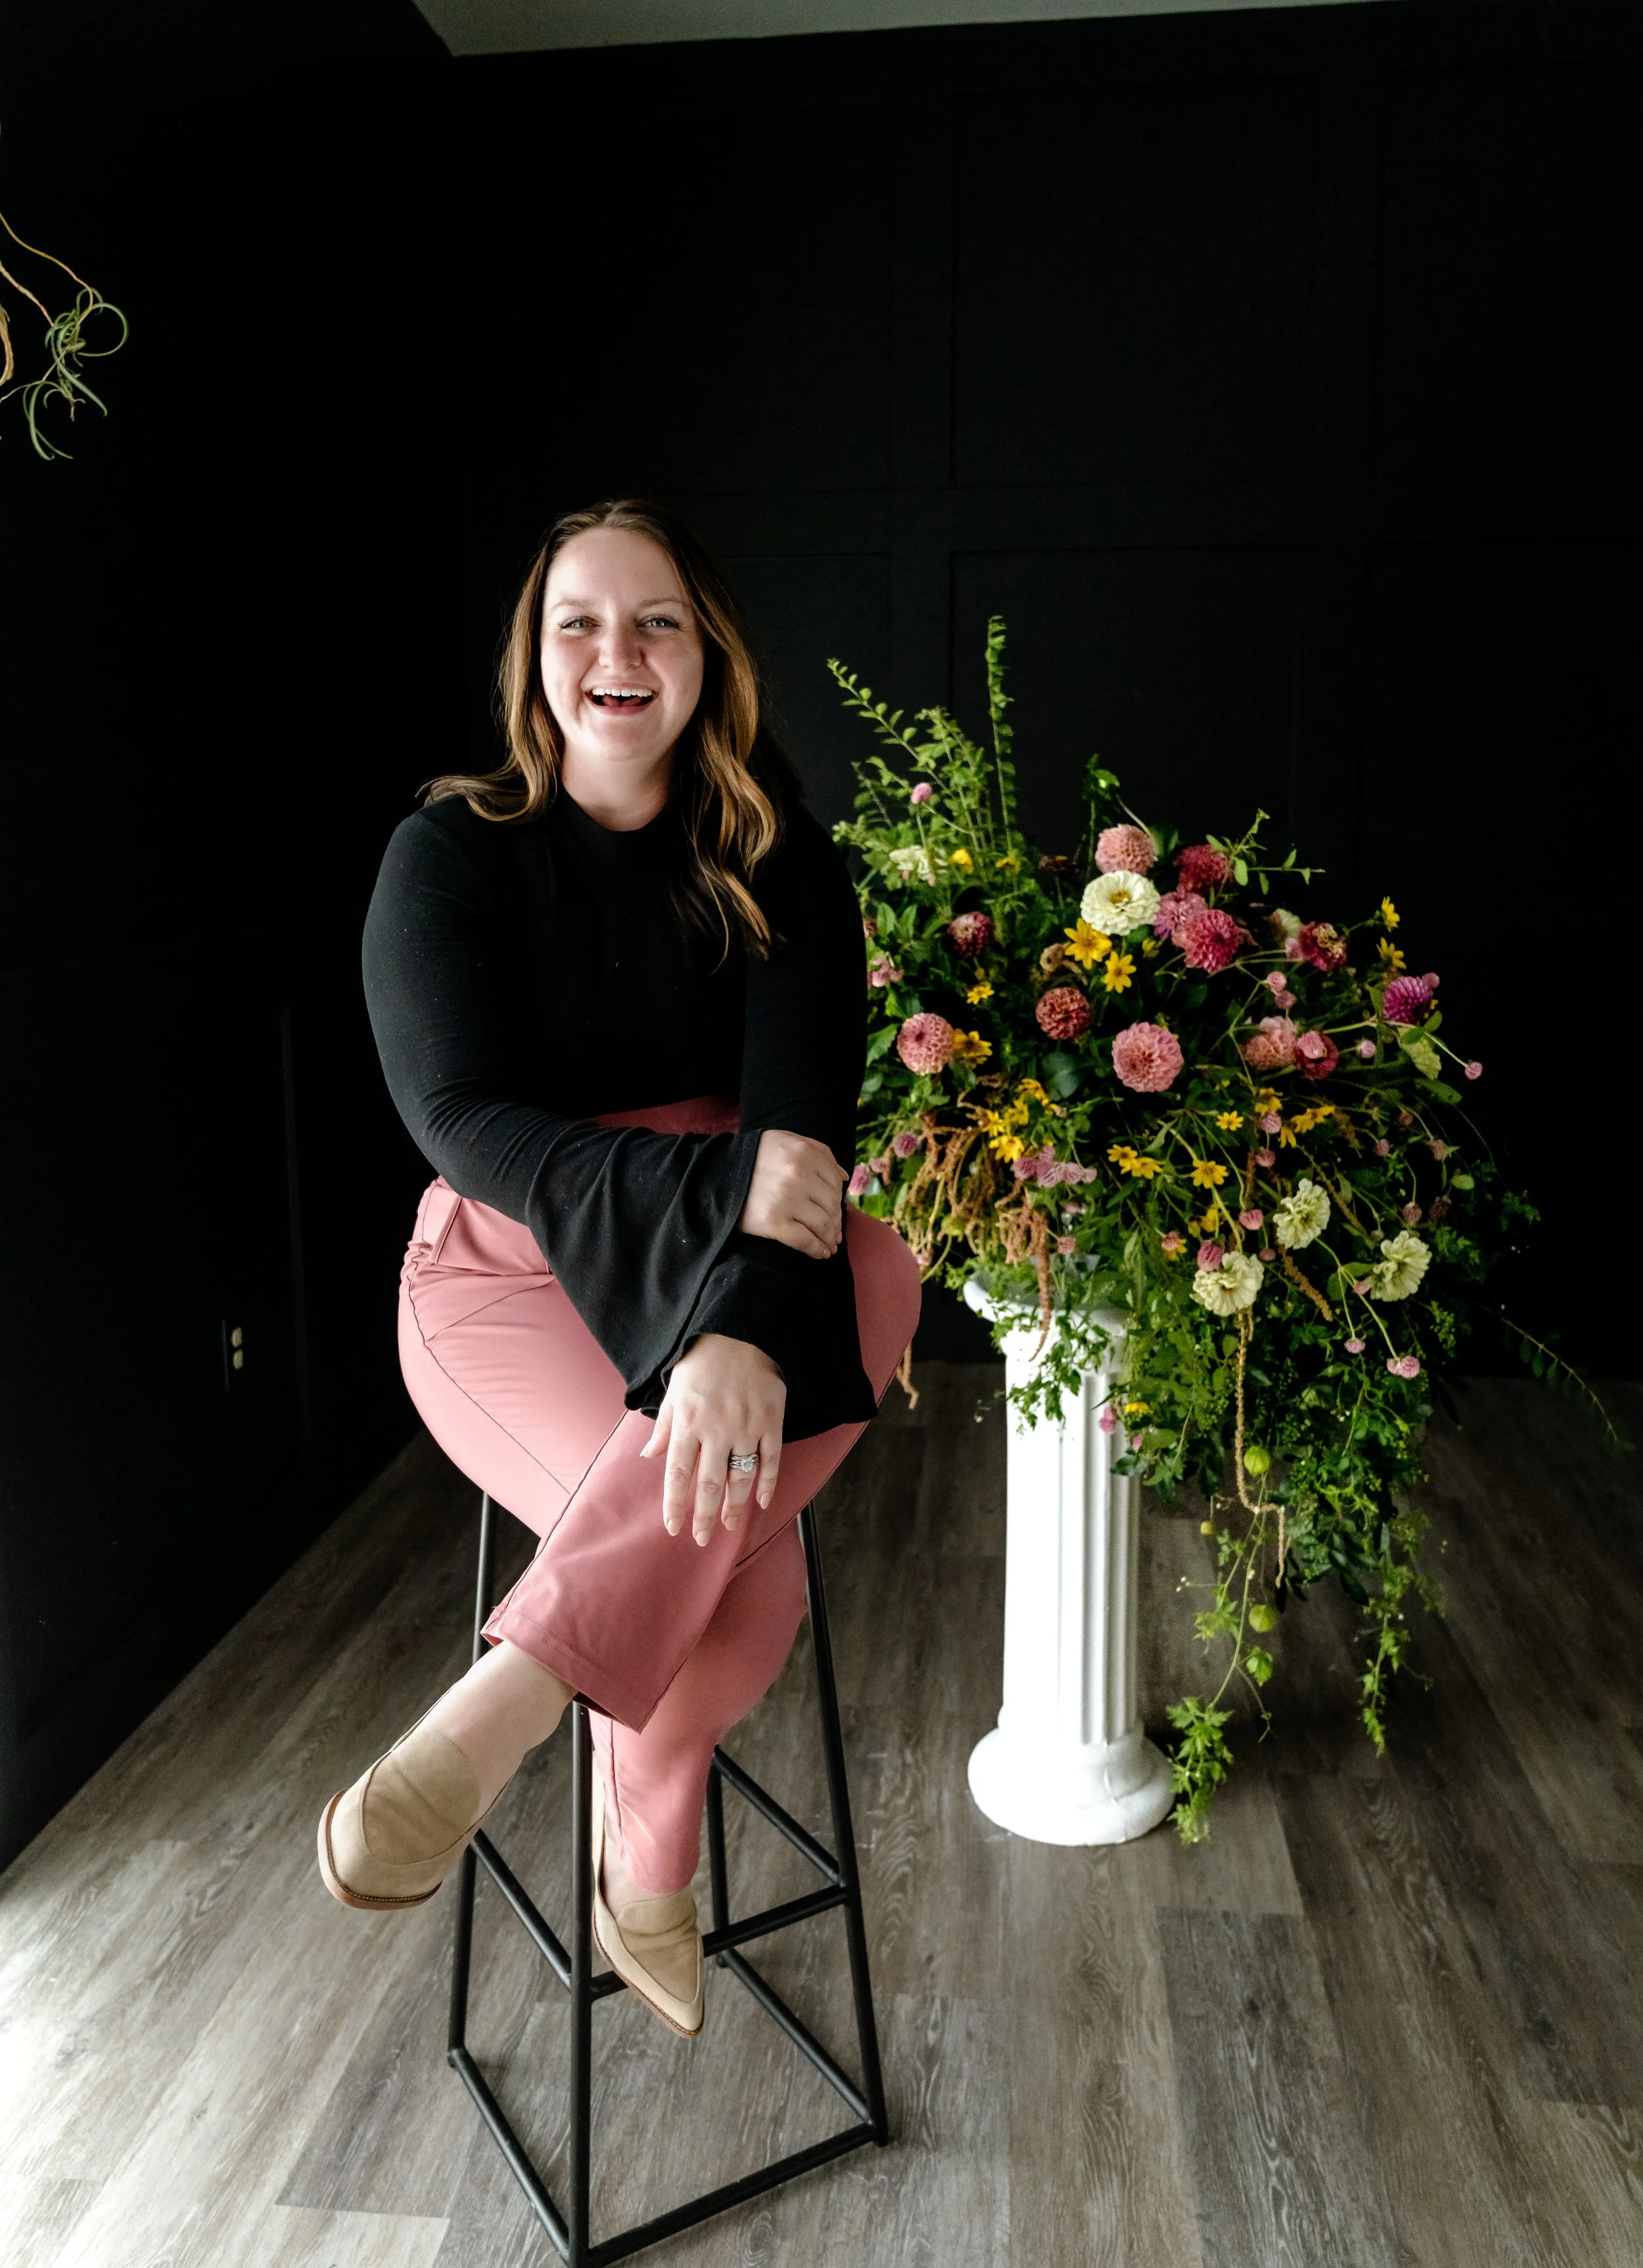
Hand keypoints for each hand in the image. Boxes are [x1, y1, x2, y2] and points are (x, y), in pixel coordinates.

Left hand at [640, 1333, 785, 1544]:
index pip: (678, 1474)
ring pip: (741, 1477)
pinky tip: (761, 1502)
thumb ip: (664, 1427)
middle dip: (704, 1516)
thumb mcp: (674, 1391)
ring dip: (734, 1506)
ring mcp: (746, 1426)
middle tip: (701, 1539)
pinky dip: (768, 1483)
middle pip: (709, 1483)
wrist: (740, 1331)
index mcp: (688, 1422)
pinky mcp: (771, 1420)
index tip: (674, 1529)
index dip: (675, 1505)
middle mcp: (716, 1429)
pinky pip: (771, 1459)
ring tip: (729, 1526)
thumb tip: (649, 1456)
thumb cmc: (701, 1362)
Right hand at [737, 1128, 844, 1260]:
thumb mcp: (785, 1140)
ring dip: (830, 1239)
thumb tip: (844, 1177)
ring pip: (823, 1225)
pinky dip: (816, 1250)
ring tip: (830, 1246)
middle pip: (831, 1206)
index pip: (834, 1183)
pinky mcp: (774, 1223)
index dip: (838, 1201)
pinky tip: (820, 1253)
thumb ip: (819, 1150)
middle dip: (836, 1223)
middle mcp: (799, 1176)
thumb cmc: (753, 1157)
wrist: (715, 1176)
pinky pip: (805, 1241)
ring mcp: (787, 1200)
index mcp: (804, 1153)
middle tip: (835, 1234)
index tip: (837, 1212)